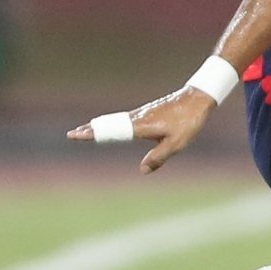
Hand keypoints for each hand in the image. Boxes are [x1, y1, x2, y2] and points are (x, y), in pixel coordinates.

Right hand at [66, 87, 217, 173]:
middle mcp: (138, 117)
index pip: (111, 131)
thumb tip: (142, 170)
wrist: (198, 98)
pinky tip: (114, 125)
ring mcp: (143, 113)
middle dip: (90, 129)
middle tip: (72, 133)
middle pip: (109, 124)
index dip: (92, 134)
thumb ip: (158, 157)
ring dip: (101, 124)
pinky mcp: (149, 111)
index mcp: (141, 125)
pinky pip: (126, 118)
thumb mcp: (177, 143)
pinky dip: (114, 122)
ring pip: (117, 120)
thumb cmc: (189, 121)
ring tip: (87, 129)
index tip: (74, 135)